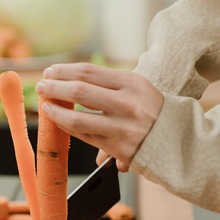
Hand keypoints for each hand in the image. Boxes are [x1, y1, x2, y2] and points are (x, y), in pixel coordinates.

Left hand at [35, 63, 163, 171]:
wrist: (177, 141)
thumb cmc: (152, 112)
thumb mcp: (138, 89)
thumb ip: (109, 84)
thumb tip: (72, 81)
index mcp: (132, 83)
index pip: (89, 72)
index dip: (65, 71)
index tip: (50, 71)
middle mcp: (127, 104)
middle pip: (80, 91)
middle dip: (55, 87)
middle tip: (41, 86)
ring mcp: (121, 127)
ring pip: (77, 117)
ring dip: (56, 111)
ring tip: (44, 105)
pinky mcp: (117, 148)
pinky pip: (84, 136)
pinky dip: (68, 127)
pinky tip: (58, 121)